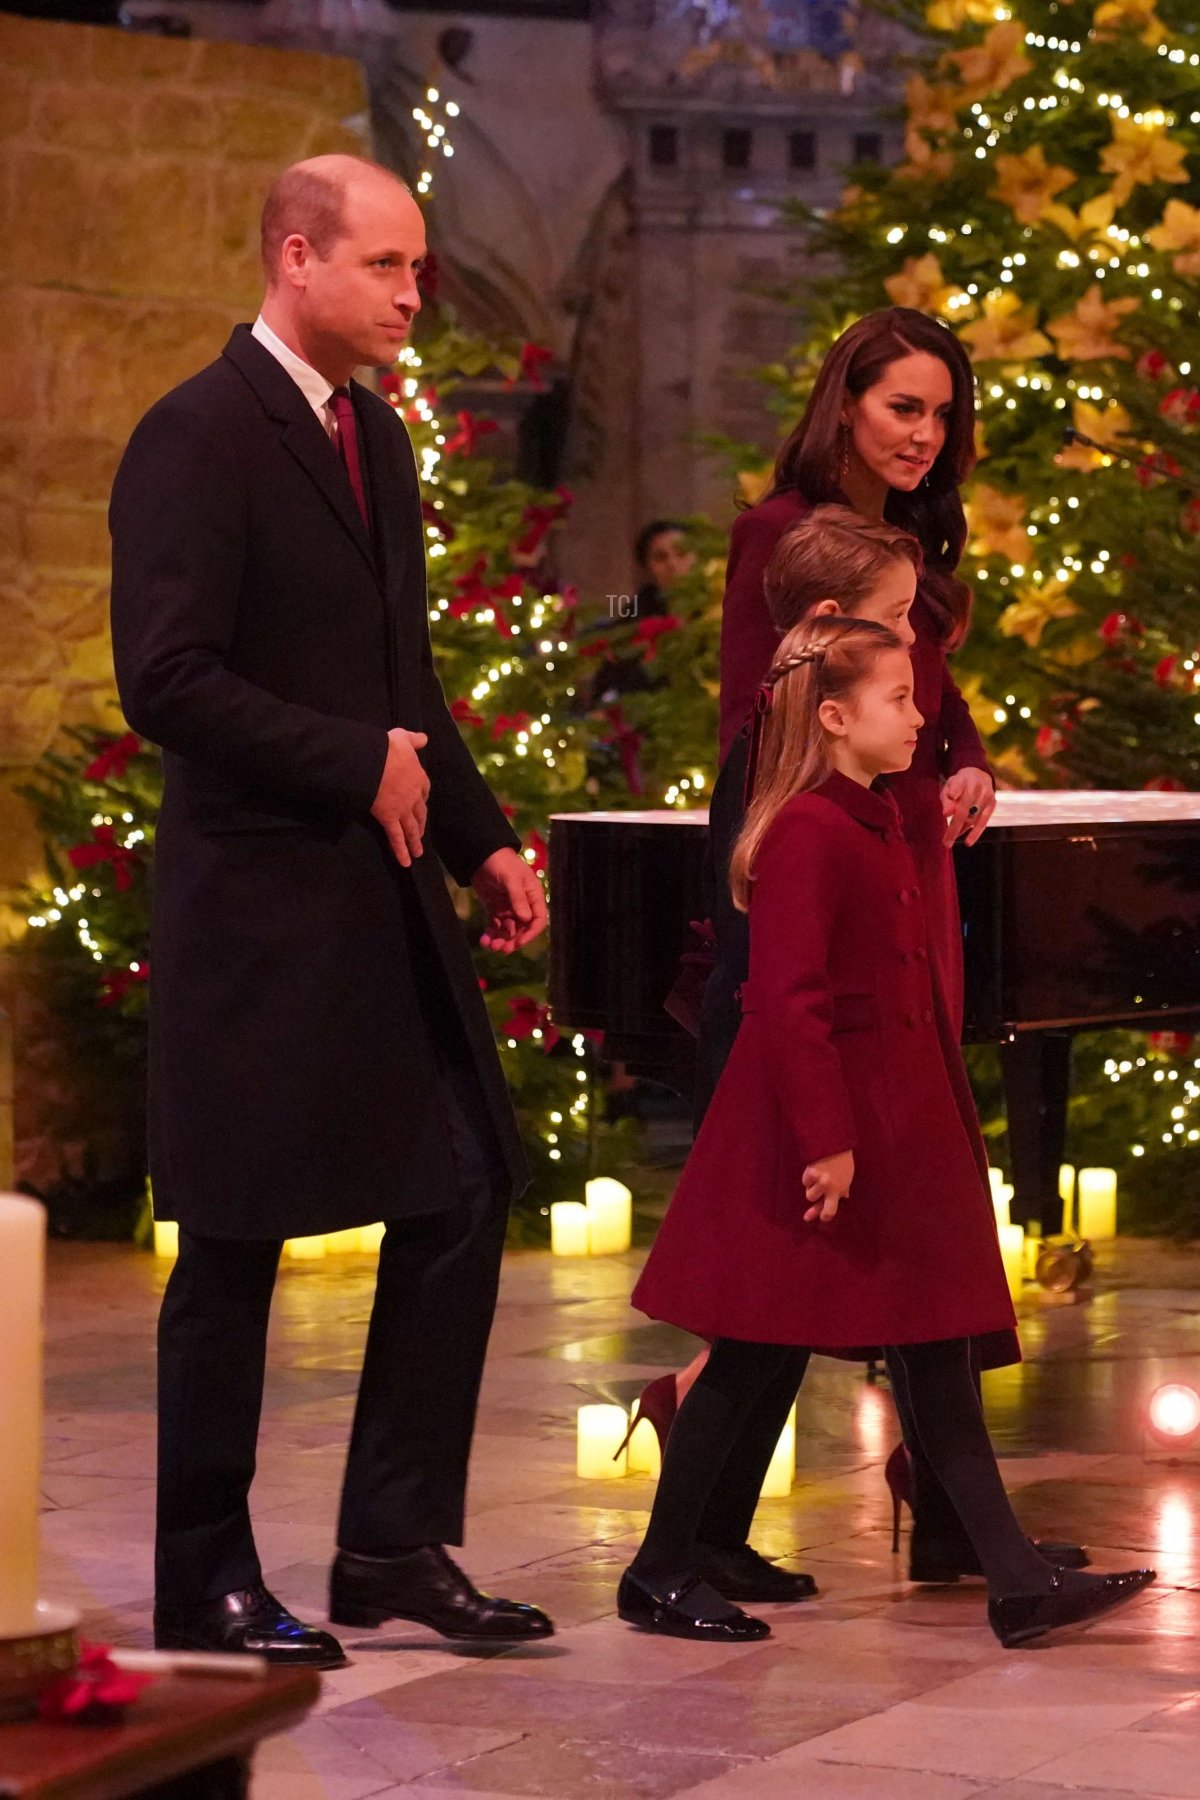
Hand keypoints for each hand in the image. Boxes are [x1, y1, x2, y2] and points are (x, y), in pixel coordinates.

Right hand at [370, 727, 429, 866]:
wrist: (374, 762)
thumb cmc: (386, 748)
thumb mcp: (402, 737)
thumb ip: (413, 739)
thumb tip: (424, 738)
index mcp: (418, 777)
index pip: (424, 789)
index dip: (423, 796)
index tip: (422, 801)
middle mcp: (413, 796)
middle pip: (420, 812)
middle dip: (420, 823)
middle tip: (420, 833)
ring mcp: (402, 809)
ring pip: (411, 828)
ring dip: (415, 841)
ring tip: (418, 853)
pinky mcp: (389, 819)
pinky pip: (396, 838)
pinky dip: (401, 851)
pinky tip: (406, 863)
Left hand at [471, 846, 547, 954]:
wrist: (482, 856)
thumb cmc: (502, 863)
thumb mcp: (511, 879)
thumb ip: (518, 899)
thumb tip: (525, 919)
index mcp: (533, 897)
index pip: (538, 920)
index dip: (530, 933)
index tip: (518, 942)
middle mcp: (523, 905)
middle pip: (522, 929)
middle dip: (512, 940)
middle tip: (501, 949)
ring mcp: (509, 908)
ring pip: (507, 930)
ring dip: (500, 939)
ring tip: (490, 945)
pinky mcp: (495, 910)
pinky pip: (494, 926)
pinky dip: (490, 934)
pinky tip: (484, 940)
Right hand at [802, 1149, 853, 1222]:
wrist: (836, 1144)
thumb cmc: (843, 1162)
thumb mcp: (847, 1178)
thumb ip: (843, 1190)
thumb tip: (843, 1200)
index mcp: (839, 1190)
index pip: (830, 1210)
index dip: (825, 1216)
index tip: (822, 1217)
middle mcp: (828, 1187)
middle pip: (813, 1200)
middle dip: (814, 1197)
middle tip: (816, 1194)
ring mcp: (818, 1180)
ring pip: (808, 1192)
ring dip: (811, 1187)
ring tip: (818, 1177)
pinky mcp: (810, 1172)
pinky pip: (805, 1181)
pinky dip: (808, 1178)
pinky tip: (814, 1170)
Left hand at [941, 767, 995, 847]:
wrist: (979, 776)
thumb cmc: (959, 784)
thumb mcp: (949, 786)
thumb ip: (946, 799)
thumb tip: (946, 814)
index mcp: (963, 779)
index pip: (957, 786)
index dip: (952, 797)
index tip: (946, 812)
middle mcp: (976, 786)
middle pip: (964, 809)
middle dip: (954, 827)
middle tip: (945, 842)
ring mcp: (986, 795)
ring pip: (972, 817)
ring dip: (960, 830)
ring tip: (949, 840)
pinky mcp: (992, 804)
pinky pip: (983, 821)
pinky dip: (975, 832)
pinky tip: (968, 842)